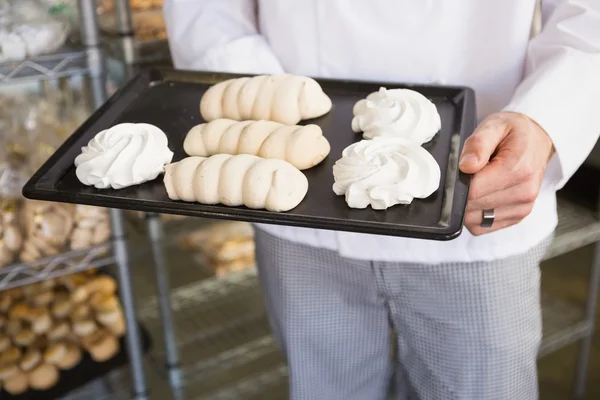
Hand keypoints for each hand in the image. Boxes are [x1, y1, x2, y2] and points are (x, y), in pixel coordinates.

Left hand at [459, 112, 554, 235]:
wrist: (537, 142)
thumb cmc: (514, 133)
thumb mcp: (495, 125)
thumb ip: (478, 144)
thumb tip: (466, 166)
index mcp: (518, 170)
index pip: (473, 190)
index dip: (457, 183)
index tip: (458, 171)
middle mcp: (524, 193)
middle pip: (472, 207)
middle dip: (461, 193)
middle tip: (468, 174)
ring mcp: (521, 209)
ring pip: (474, 220)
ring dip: (467, 206)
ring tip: (478, 183)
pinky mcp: (516, 218)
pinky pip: (481, 227)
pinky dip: (474, 215)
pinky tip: (481, 196)